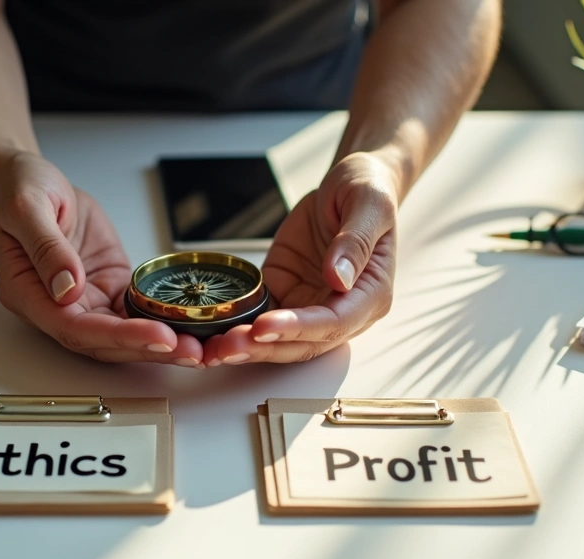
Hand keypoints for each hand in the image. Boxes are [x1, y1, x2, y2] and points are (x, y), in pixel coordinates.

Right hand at [0, 152, 203, 364]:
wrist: (30, 178)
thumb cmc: (19, 190)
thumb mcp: (26, 207)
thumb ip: (46, 248)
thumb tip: (68, 288)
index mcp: (27, 294)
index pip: (75, 329)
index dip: (118, 337)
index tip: (157, 335)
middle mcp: (57, 306)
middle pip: (104, 342)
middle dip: (148, 348)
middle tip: (190, 350)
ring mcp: (84, 299)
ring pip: (122, 334)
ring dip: (159, 343)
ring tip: (199, 347)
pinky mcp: (107, 286)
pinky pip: (134, 311)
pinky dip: (161, 320)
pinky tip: (189, 325)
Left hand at [203, 152, 397, 364]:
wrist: (345, 185)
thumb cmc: (367, 191)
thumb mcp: (368, 204)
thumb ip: (355, 242)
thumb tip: (338, 278)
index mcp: (370, 293)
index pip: (335, 322)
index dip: (299, 329)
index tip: (264, 326)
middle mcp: (342, 309)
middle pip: (304, 342)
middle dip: (265, 347)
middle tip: (228, 346)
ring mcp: (310, 305)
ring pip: (280, 339)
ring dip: (248, 346)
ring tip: (213, 349)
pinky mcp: (285, 294)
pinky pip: (260, 317)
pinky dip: (238, 327)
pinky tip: (212, 333)